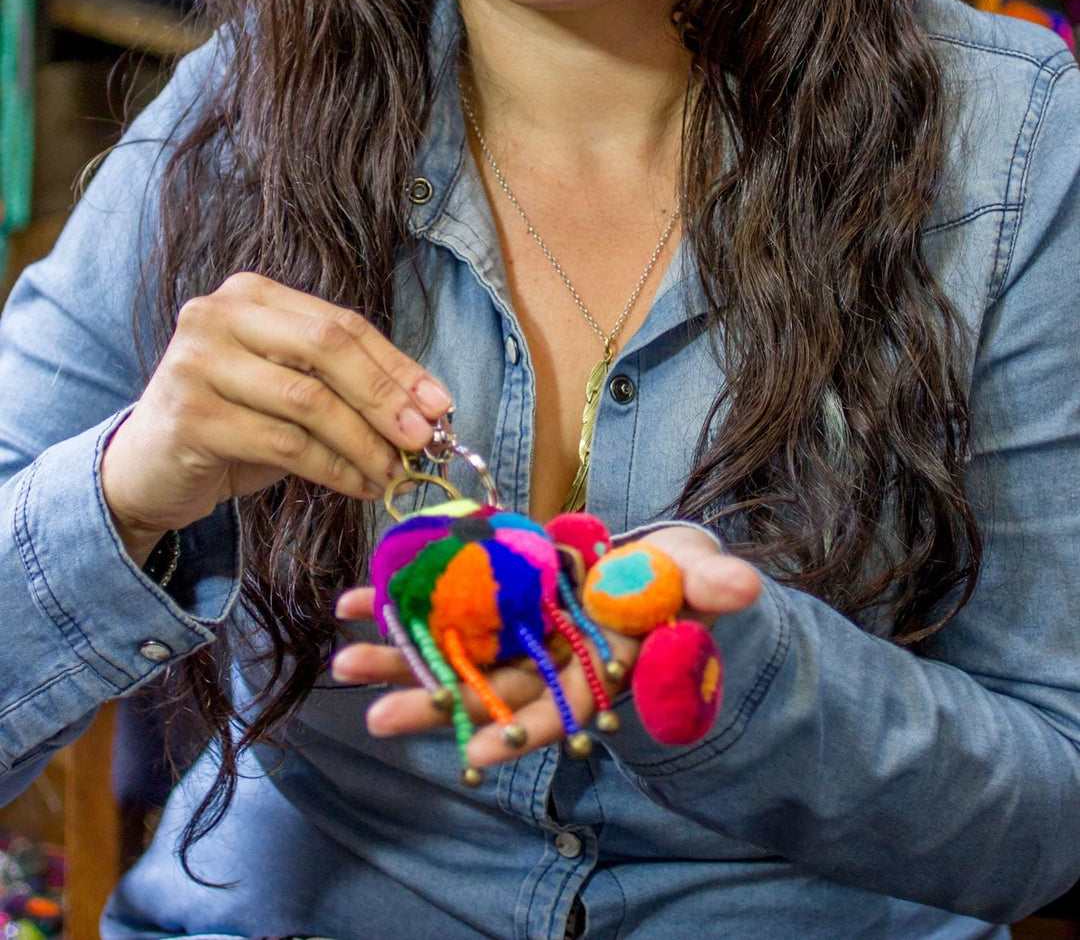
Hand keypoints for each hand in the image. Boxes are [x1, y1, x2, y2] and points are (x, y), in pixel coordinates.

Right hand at [100, 272, 452, 565]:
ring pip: (308, 401)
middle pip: (327, 348)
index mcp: (252, 293)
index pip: (341, 324)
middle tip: (423, 439)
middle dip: (385, 396)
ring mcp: (198, 361)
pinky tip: (357, 485)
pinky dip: (332, 468)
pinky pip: (283, 444)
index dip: (397, 365)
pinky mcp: (190, 414)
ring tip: (394, 472)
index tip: (439, 404)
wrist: (146, 469)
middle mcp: (219, 314)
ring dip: (363, 442)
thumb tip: (427, 408)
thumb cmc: (232, 423)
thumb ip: (343, 385)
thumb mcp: (289, 390)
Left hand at [331, 524, 759, 766]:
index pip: (561, 705)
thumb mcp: (700, 574)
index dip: (523, 728)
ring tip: (344, 665)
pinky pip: (444, 608)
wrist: (658, 565)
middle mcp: (554, 657)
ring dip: (402, 662)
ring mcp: (521, 631)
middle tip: (375, 718)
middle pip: (492, 689)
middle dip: (436, 704)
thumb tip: (740, 587)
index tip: (476, 752)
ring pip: (458, 656)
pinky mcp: (496, 597)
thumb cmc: (682, 578)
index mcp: (604, 664)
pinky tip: (353, 603)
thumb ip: (709, 584)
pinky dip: (400, 608)